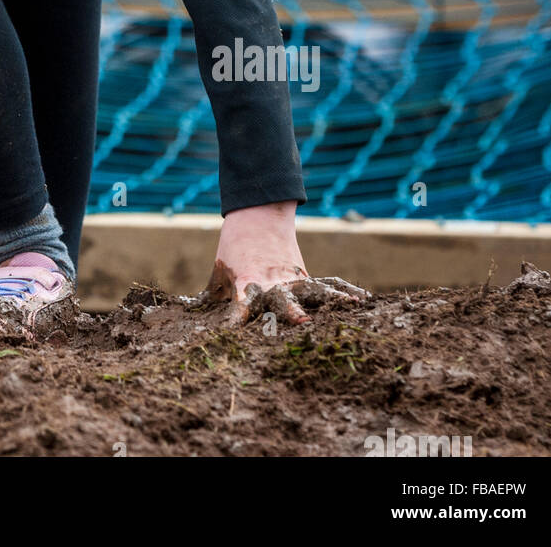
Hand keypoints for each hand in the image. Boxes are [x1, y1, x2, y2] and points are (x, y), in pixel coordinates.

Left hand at [206, 200, 367, 325]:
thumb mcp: (218, 272)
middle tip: (302, 322)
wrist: (256, 215)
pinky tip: (363, 301)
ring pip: (312, 289)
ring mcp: (292, 278)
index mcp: (246, 282)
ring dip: (328, 301)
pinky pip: (328, 283)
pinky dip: (345, 291)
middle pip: (283, 298)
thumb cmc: (233, 250)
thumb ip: (210, 297)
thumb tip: (188, 317)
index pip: (240, 305)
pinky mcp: (304, 275)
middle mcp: (272, 283)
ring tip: (348, 310)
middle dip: (291, 311)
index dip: (236, 320)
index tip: (233, 335)